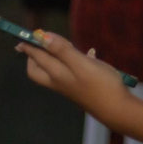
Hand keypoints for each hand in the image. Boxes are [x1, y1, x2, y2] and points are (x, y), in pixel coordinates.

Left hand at [17, 32, 131, 123]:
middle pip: (38, 69)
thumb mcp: (81, 64)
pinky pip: (70, 71)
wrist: (116, 108)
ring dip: (54, 56)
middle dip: (35, 56)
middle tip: (42, 43)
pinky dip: (73, 61)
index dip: (31, 45)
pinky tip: (89, 54)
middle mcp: (58, 81)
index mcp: (56, 74)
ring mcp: (69, 85)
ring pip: (53, 70)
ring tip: (65, 44)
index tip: (26, 35)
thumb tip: (42, 37)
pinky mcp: (80, 86)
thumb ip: (61, 50)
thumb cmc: (100, 84)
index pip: (37, 57)